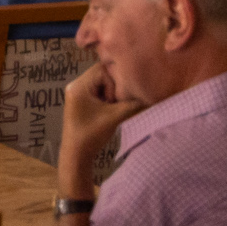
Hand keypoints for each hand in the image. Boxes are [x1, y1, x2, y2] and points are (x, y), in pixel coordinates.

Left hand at [59, 63, 142, 192]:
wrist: (76, 154)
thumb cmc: (92, 135)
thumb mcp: (115, 117)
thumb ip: (133, 105)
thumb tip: (151, 97)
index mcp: (78, 86)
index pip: (102, 70)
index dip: (114, 82)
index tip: (117, 100)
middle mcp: (75, 85)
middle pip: (101, 75)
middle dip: (114, 88)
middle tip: (116, 104)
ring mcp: (77, 93)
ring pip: (101, 83)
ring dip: (111, 94)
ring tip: (113, 108)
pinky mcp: (81, 101)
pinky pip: (98, 91)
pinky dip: (107, 99)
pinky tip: (110, 111)